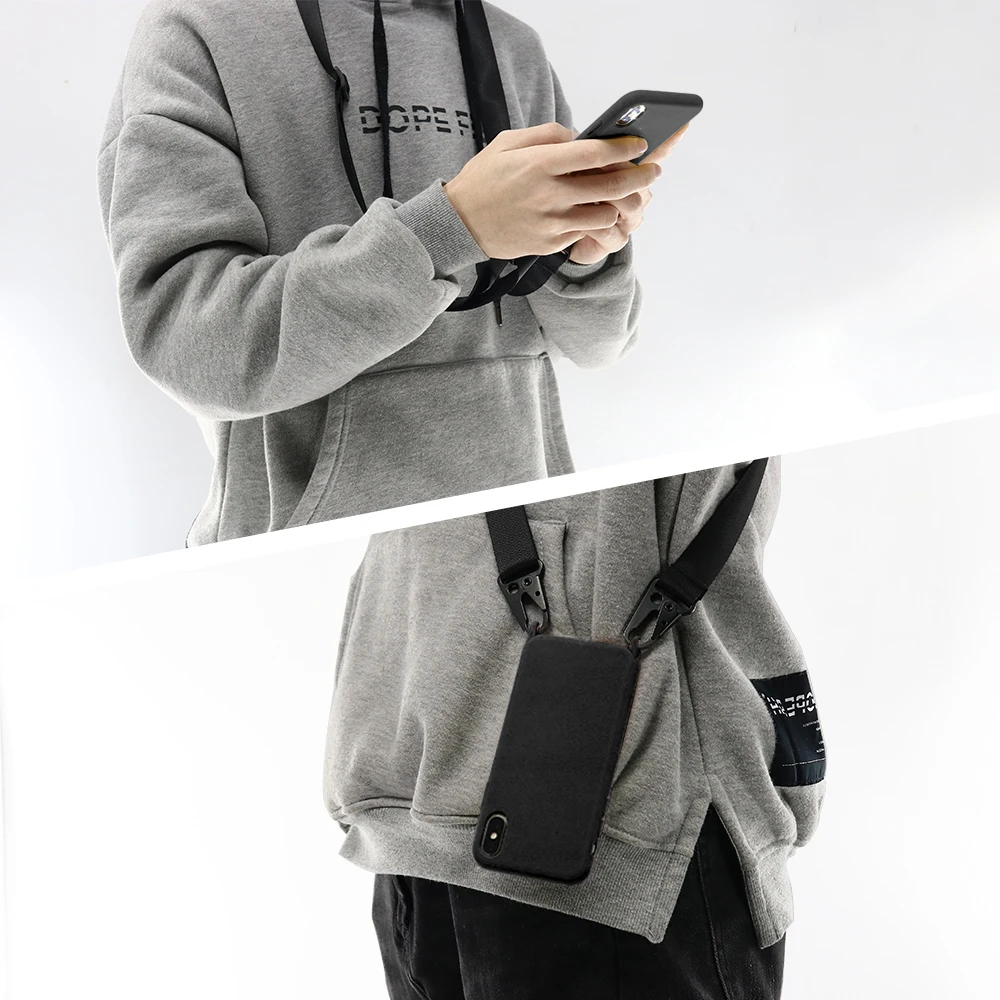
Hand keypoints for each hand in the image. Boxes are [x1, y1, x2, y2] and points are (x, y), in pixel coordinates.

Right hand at [444, 122, 658, 260]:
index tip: (639, 144)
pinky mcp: (550, 244)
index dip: (624, 148)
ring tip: (619, 196)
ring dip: (616, 204)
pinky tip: (592, 213)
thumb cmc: (483, 180)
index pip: (596, 153)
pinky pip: (584, 232)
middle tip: (652, 171)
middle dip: (640, 176)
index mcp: (540, 163)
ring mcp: (552, 222)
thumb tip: (578, 136)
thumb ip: (546, 135)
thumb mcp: (507, 143)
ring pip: (605, 214)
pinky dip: (592, 222)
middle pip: (611, 185)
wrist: (459, 224)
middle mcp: (550, 194)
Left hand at [565, 122, 690, 264]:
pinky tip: (577, 213)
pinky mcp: (616, 240)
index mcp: (633, 173)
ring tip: (583, 189)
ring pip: (631, 202)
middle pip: (642, 178)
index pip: (655, 153)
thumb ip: (587, 151)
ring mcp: (629, 219)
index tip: (681, 125)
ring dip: (607, 194)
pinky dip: (592, 220)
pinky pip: (609, 229)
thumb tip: (583, 134)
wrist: (563, 233)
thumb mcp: (578, 167)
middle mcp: (638, 195)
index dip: (668, 141)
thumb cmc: (572, 196)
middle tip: (600, 161)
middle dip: (622, 168)